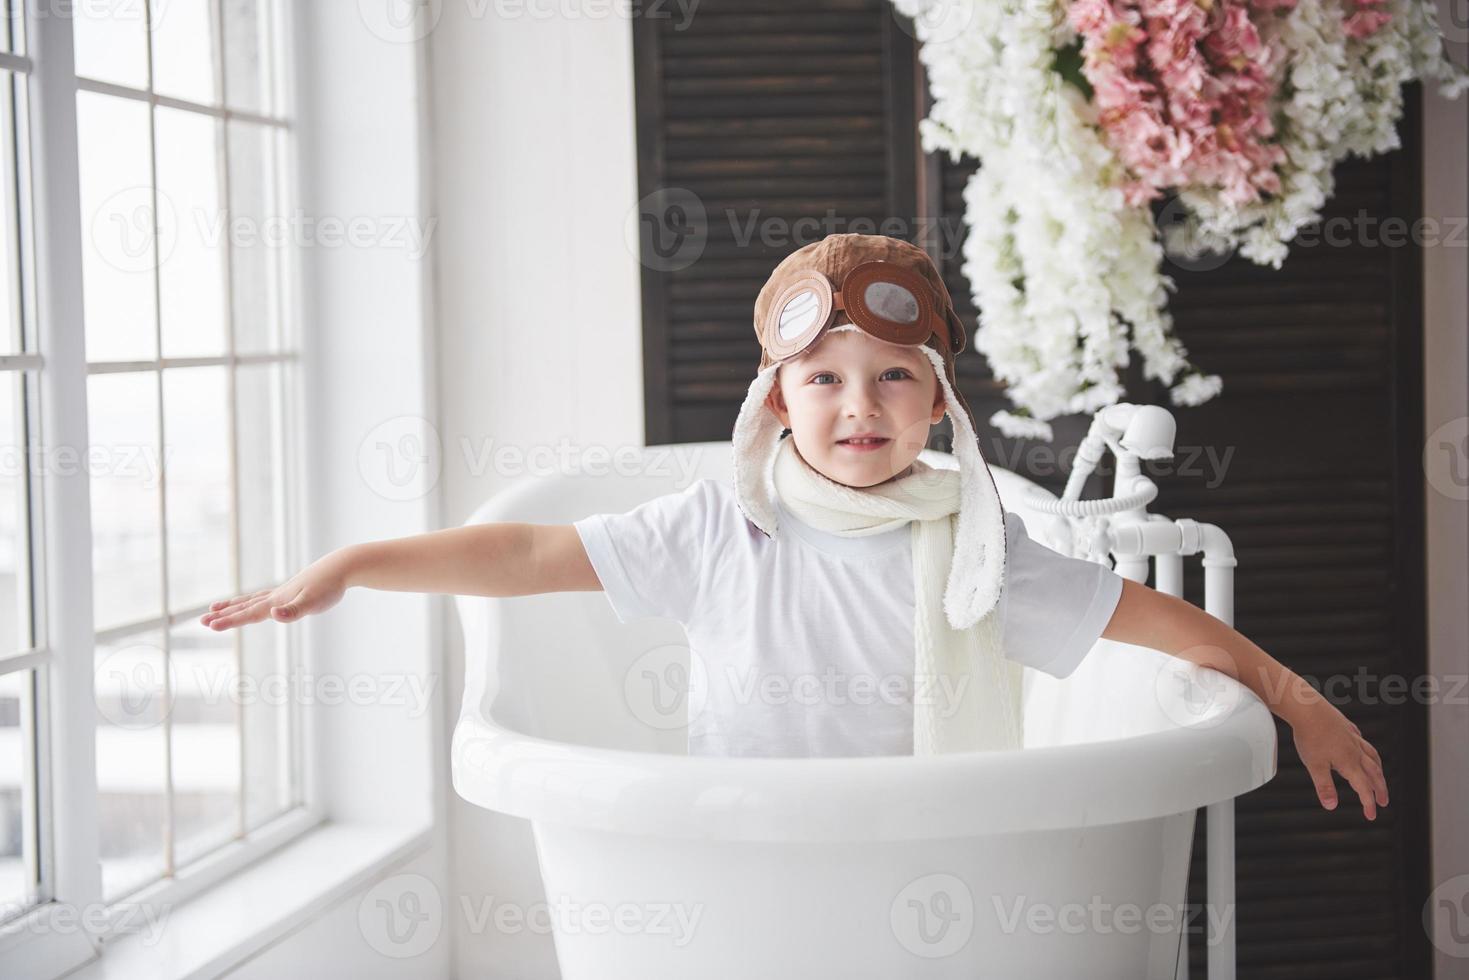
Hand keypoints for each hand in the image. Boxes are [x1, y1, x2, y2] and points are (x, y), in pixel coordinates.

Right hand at [199, 550, 353, 630]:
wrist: (342, 566)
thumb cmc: (329, 587)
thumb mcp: (313, 603)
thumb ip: (293, 611)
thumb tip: (273, 615)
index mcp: (277, 601)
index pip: (249, 614)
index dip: (229, 621)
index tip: (210, 626)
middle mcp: (276, 596)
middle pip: (243, 606)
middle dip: (223, 615)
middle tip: (201, 621)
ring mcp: (282, 592)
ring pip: (251, 600)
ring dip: (233, 605)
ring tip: (215, 607)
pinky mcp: (292, 590)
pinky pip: (264, 597)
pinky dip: (252, 600)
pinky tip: (256, 603)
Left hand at [1290, 698, 1387, 819]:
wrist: (1307, 708)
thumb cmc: (1309, 735)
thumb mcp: (1315, 766)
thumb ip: (1324, 786)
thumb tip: (1331, 807)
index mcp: (1349, 762)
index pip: (1364, 788)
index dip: (1368, 804)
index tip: (1371, 816)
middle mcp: (1355, 750)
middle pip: (1374, 773)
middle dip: (1380, 789)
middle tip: (1384, 802)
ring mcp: (1352, 737)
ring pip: (1371, 756)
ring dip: (1378, 770)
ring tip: (1379, 777)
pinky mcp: (1345, 727)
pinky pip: (1362, 741)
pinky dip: (1367, 750)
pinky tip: (1363, 749)